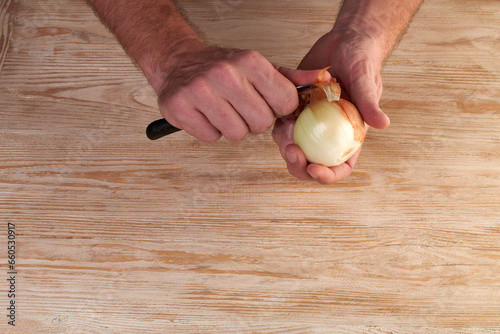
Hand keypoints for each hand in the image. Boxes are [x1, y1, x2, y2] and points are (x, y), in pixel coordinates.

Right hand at [155, 40, 308, 141]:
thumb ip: (292, 79)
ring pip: (236, 134)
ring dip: (232, 127)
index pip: (284, 102)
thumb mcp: (260, 67)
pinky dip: (210, 131)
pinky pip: (210, 137)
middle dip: (254, 120)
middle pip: (261, 122)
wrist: (179, 62)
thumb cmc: (224, 68)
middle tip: (241, 107)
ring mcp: (199, 90)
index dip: (278, 108)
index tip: (267, 103)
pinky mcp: (179, 107)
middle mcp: (224, 73)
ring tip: (223, 110)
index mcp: (249, 61)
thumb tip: (324, 80)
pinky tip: (206, 114)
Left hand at [273, 31, 387, 183]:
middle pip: (311, 163)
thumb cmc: (362, 61)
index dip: (327, 175)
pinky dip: (278, 125)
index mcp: (348, 135)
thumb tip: (383, 124)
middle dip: (298, 165)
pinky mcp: (295, 109)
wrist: (344, 41)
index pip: (340, 167)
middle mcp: (328, 134)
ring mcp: (310, 123)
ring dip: (284, 145)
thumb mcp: (366, 80)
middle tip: (291, 150)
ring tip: (284, 128)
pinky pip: (282, 125)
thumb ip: (369, 103)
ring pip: (293, 147)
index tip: (314, 168)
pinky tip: (279, 114)